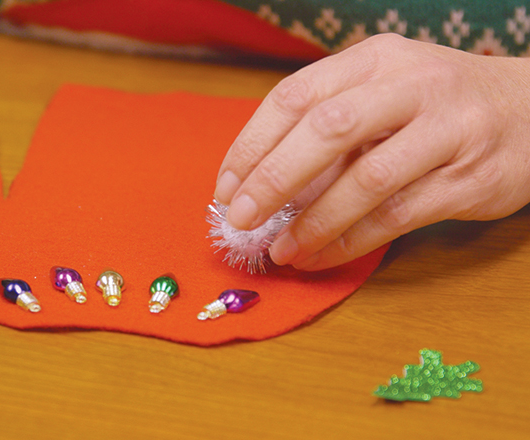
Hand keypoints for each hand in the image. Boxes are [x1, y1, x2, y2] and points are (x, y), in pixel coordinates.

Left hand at [214, 34, 529, 270]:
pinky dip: (351, 241)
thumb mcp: (380, 94)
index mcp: (373, 59)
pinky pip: (398, 215)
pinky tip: (321, 256)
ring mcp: (446, 129)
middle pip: (327, 131)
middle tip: (240, 218)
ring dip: (314, 221)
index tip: (225, 186)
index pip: (295, 96)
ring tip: (282, 250)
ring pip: (366, 179)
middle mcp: (410, 85)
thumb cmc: (433, 106)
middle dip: (273, 179)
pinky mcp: (469, 177)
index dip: (251, 145)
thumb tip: (257, 186)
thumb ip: (326, 130)